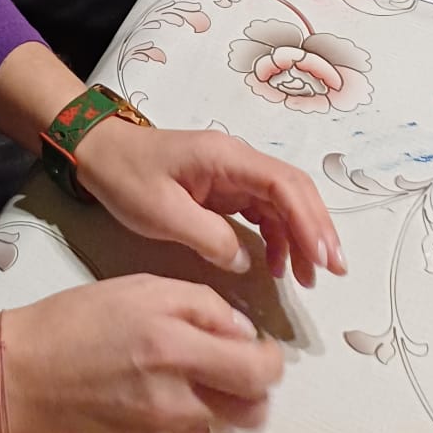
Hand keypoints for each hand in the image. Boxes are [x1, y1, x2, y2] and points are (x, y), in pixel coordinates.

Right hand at [0, 275, 283, 432]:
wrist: (24, 377)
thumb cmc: (70, 327)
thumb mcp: (136, 290)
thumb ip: (197, 304)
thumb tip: (239, 328)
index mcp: (171, 344)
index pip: (256, 367)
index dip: (269, 357)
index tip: (262, 347)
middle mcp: (174, 396)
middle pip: (253, 409)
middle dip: (254, 386)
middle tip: (238, 364)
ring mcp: (163, 432)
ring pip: (225, 425)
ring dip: (224, 403)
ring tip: (196, 378)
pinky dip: (193, 420)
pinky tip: (169, 396)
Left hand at [74, 118, 345, 287]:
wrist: (99, 153)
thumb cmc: (126, 176)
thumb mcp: (161, 212)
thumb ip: (207, 237)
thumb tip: (245, 260)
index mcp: (224, 157)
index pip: (281, 184)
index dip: (308, 219)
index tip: (323, 257)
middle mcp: (236, 160)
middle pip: (292, 190)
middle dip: (317, 228)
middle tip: (334, 271)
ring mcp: (231, 174)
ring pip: (281, 202)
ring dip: (301, 236)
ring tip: (310, 279)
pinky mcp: (223, 188)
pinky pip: (262, 211)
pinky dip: (277, 237)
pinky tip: (278, 266)